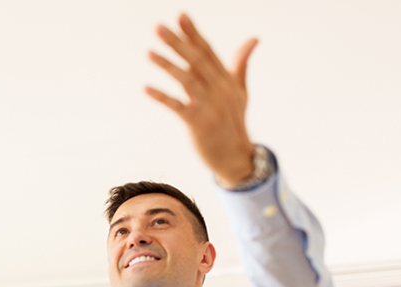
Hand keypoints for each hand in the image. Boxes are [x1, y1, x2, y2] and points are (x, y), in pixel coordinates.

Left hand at [145, 13, 258, 187]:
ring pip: (187, 80)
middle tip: (158, 27)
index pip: (208, 51)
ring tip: (149, 52)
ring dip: (168, 65)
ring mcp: (209, 106)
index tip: (180, 16)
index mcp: (226, 80)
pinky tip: (146, 88)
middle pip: (196, 61)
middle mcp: (219, 89)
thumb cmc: (234, 122)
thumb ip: (241, 64)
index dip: (193, 33)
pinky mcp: (199, 124)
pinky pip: (178, 107)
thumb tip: (254, 38)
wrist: (235, 156)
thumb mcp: (240, 91)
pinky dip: (162, 97)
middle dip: (177, 43)